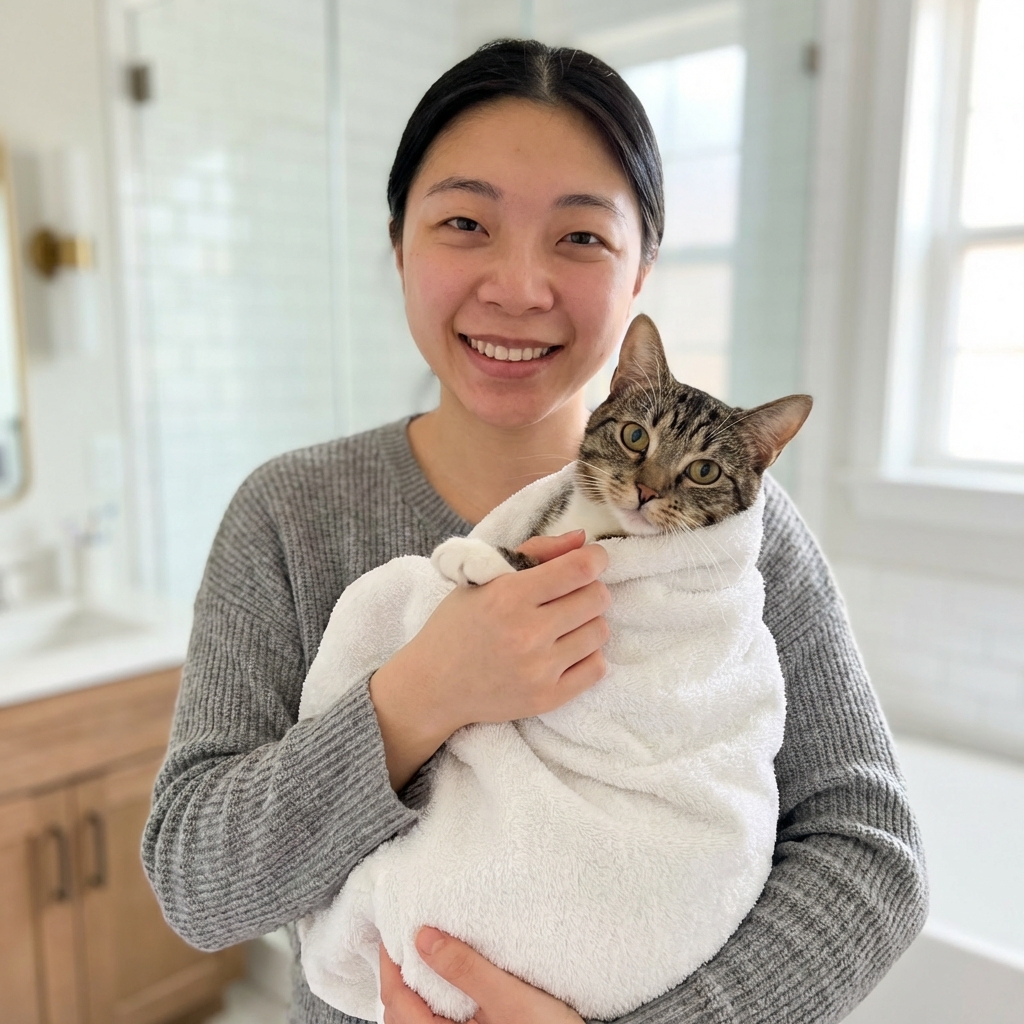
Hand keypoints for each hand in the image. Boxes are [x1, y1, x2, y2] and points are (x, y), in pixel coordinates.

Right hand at [370, 531, 609, 788]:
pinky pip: (597, 667)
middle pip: (597, 598)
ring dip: (587, 622)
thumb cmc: (458, 625)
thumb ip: (536, 551)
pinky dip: (586, 655)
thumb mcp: (484, 578)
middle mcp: (527, 633)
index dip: (595, 558)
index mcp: (508, 596)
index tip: (592, 559)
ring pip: (600, 631)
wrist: (434, 686)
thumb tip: (582, 540)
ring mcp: (539, 670)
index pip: (579, 569)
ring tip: (563, 624)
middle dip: (590, 589)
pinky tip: (565, 650)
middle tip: (571, 594)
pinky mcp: (548, 698)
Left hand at [378, 928, 585, 1023]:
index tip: (389, 928)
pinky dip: (431, 1002)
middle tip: (401, 935)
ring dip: (413, 990)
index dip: (388, 963)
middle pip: (400, 1013)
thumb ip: (465, 968)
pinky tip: (446, 982)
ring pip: (418, 1021)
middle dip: (396, 975)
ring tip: (421, 954)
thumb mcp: (509, 999)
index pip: (396, 1000)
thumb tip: (423, 935)